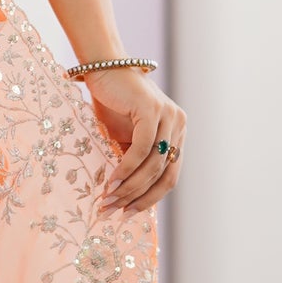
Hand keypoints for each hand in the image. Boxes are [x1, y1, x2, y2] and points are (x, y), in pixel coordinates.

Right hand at [86, 68, 186, 212]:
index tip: (127, 213)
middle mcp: (178, 126)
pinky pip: (142, 149)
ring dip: (129, 187)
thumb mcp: (125, 138)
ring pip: (153, 165)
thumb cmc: (112, 103)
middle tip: (114, 211)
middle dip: (139, 198)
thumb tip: (126, 197)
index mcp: (176, 134)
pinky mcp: (152, 111)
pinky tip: (111, 181)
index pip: (169, 176)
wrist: (103, 68)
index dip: (150, 199)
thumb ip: (133, 161)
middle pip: (165, 175)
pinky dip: (126, 169)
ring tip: (108, 199)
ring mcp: (168, 117)